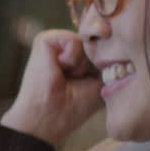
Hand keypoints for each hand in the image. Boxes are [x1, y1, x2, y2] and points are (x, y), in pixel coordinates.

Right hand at [1, 30, 103, 145]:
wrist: (46, 119)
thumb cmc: (71, 108)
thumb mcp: (99, 80)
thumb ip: (105, 57)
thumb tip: (103, 31)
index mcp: (78, 58)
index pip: (102, 46)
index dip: (105, 61)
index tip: (90, 81)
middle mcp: (66, 49)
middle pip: (96, 42)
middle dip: (94, 63)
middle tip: (75, 81)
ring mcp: (54, 43)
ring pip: (86, 41)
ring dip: (82, 63)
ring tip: (67, 77)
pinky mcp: (44, 40)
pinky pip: (73, 39)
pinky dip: (72, 58)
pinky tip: (60, 69)